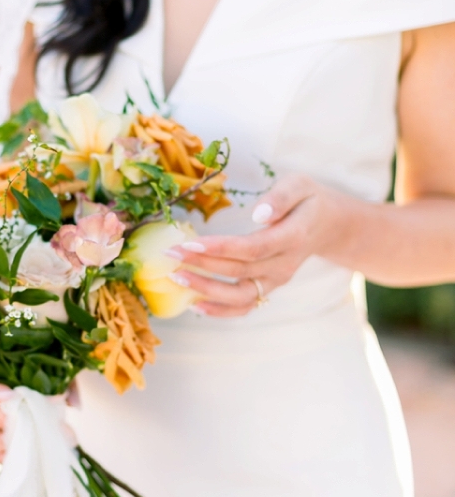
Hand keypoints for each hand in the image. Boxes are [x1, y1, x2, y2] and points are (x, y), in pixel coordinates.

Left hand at [166, 174, 344, 316]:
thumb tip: (258, 214)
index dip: (220, 249)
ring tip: (176, 278)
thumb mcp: (300, 185)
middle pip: (239, 271)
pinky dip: (220, 311)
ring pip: (240, 296)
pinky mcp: (268, 287)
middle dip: (202, 265)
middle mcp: (284, 265)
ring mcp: (276, 280)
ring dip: (206, 291)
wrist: (328, 225)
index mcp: (292, 237)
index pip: (252, 248)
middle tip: (170, 255)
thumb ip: (281, 197)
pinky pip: (245, 306)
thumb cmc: (307, 200)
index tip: (190, 243)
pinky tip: (194, 305)